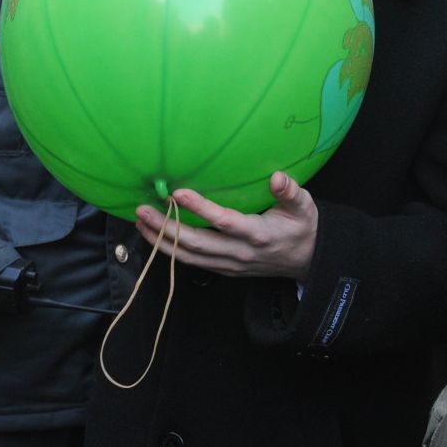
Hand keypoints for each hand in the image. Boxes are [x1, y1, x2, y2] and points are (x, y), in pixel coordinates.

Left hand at [134, 172, 317, 279]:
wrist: (306, 261)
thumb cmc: (302, 227)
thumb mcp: (304, 207)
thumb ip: (290, 191)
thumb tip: (277, 177)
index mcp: (259, 235)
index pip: (225, 222)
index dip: (201, 209)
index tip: (178, 193)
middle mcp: (240, 253)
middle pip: (197, 244)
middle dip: (167, 228)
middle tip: (143, 210)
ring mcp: (229, 265)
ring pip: (189, 257)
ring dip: (162, 241)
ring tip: (140, 221)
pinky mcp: (223, 270)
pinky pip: (192, 262)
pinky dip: (170, 251)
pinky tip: (154, 236)